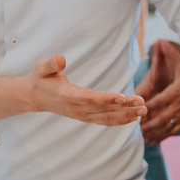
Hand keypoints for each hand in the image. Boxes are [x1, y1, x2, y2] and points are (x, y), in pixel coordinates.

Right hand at [28, 54, 145, 125]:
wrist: (35, 97)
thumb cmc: (41, 78)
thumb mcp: (42, 67)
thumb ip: (51, 63)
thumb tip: (60, 58)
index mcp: (68, 96)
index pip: (90, 98)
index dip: (107, 99)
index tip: (123, 98)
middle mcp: (77, 109)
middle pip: (104, 109)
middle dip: (125, 107)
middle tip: (143, 104)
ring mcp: (82, 115)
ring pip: (107, 117)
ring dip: (126, 115)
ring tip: (144, 110)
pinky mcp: (86, 117)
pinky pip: (105, 121)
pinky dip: (120, 120)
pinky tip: (134, 118)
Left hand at [138, 39, 179, 144]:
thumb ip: (171, 54)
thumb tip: (161, 41)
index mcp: (175, 92)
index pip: (158, 102)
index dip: (146, 108)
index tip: (134, 112)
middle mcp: (177, 106)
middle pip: (159, 119)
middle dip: (145, 125)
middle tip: (131, 129)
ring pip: (163, 128)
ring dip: (150, 134)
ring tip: (137, 138)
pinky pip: (171, 133)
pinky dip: (160, 138)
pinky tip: (150, 142)